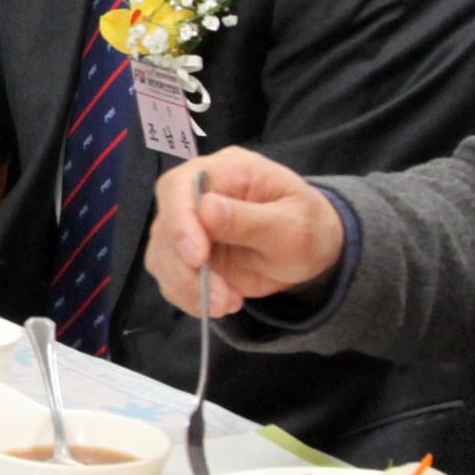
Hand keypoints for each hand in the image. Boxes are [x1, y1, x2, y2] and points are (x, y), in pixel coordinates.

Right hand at [145, 151, 341, 312]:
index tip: (197, 258)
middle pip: (165, 226)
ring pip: (162, 257)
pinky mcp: (187, 256)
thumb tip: (207, 209)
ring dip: (188, 288)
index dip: (180, 221)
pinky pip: (170, 278)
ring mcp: (188, 226)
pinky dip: (189, 297)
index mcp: (225, 170)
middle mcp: (196, 194)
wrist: (312, 252)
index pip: (179, 186)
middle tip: (220, 299)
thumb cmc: (308, 228)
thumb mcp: (293, 225)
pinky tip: (222, 303)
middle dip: (186, 269)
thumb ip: (251, 219)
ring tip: (228, 303)